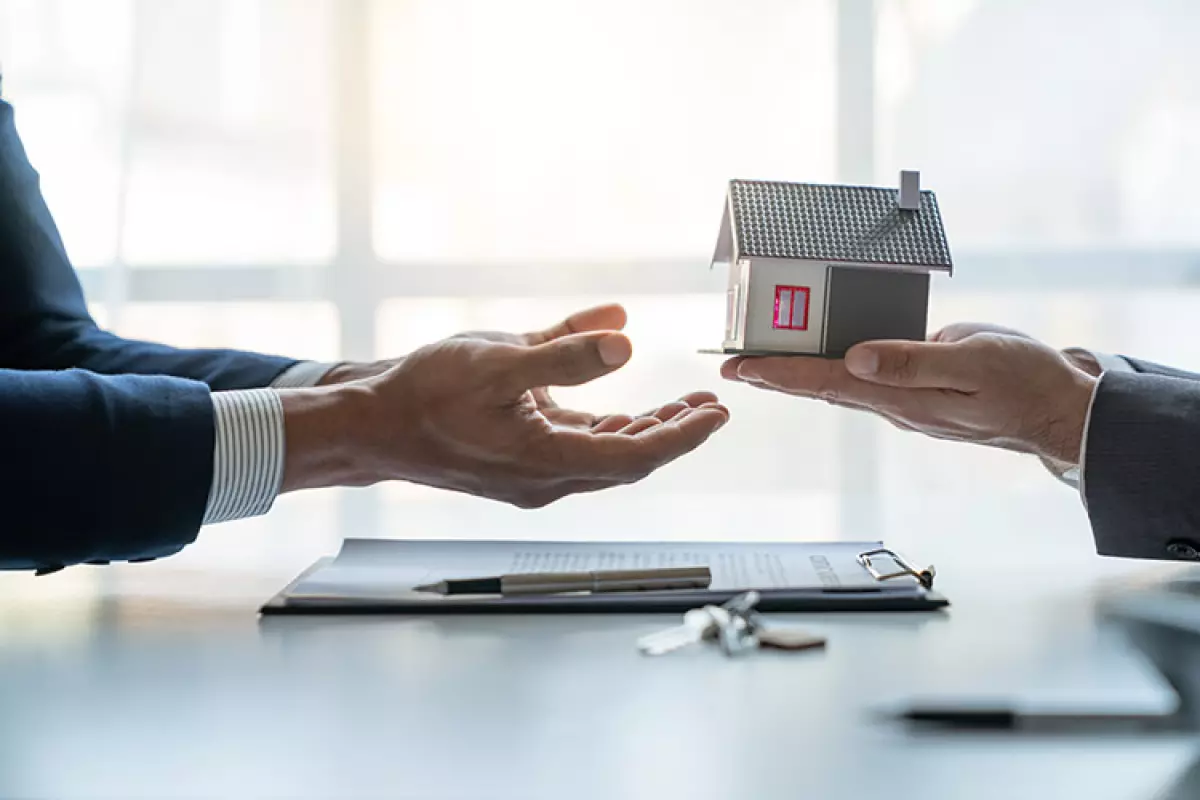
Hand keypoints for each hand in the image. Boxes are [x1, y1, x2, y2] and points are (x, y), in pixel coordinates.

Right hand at [282, 304, 729, 506]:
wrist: (372, 426)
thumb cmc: (424, 394)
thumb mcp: (497, 359)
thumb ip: (564, 351)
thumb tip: (624, 340)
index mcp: (545, 460)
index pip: (635, 455)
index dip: (682, 435)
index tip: (717, 414)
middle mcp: (545, 477)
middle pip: (628, 459)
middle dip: (673, 432)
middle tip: (711, 406)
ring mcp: (532, 472)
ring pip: (605, 455)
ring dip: (644, 430)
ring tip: (682, 405)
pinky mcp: (519, 459)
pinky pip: (576, 444)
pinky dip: (606, 425)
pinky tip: (622, 399)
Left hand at [722, 322, 1096, 465]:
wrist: (1060, 411)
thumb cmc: (1025, 382)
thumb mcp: (974, 363)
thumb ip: (914, 361)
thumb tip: (855, 359)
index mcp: (903, 397)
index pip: (826, 382)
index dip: (779, 373)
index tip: (739, 367)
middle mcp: (895, 404)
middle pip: (821, 387)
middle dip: (774, 375)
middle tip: (729, 365)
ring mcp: (905, 402)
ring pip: (840, 385)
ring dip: (798, 373)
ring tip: (758, 360)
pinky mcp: (918, 393)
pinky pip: (865, 380)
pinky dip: (833, 368)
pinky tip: (820, 358)